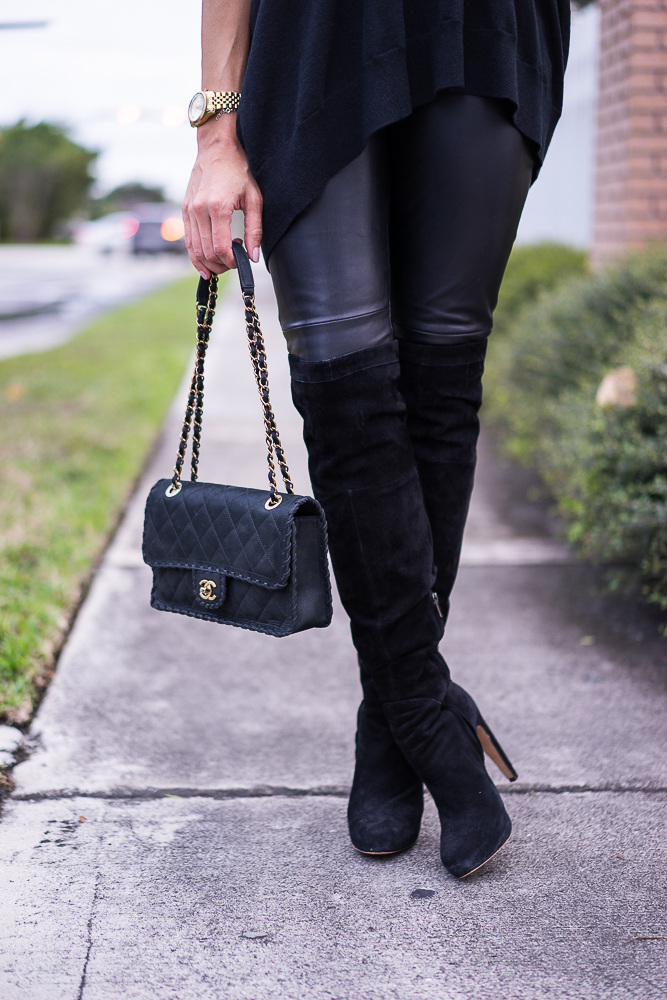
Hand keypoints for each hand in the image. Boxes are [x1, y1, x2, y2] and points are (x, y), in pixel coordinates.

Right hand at [182, 114, 262, 276]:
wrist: (217, 147)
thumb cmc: (238, 170)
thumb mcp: (254, 199)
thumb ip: (255, 230)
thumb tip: (253, 257)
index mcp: (218, 207)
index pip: (220, 248)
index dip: (231, 261)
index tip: (240, 261)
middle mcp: (199, 210)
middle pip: (207, 252)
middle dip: (221, 264)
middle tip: (234, 262)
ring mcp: (189, 209)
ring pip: (195, 249)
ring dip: (208, 263)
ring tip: (222, 263)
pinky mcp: (184, 209)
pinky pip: (188, 240)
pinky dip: (196, 255)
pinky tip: (205, 264)